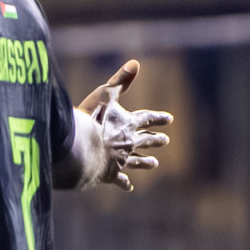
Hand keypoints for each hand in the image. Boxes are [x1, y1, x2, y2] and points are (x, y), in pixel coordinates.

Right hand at [80, 60, 172, 190]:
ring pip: (137, 161)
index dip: (157, 118)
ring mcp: (120, 160)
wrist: (80, 148)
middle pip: (145, 141)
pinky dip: (124, 183)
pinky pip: (119, 179)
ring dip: (145, 162)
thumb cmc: (91, 119)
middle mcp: (128, 142)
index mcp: (128, 123)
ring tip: (154, 164)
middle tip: (165, 140)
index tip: (169, 119)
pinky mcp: (109, 174)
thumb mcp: (105, 94)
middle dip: (155, 139)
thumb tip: (135, 63)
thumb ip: (120, 80)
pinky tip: (128, 186)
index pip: (146, 118)